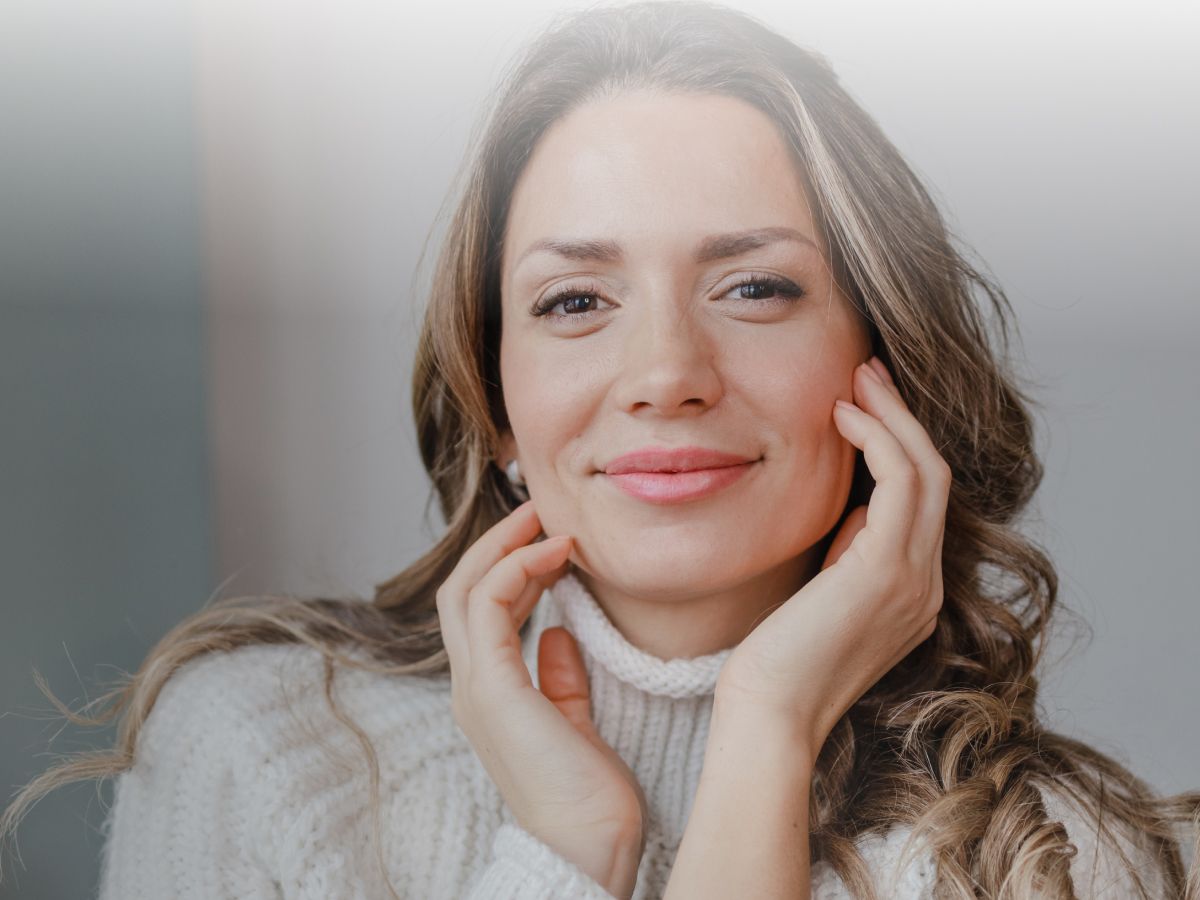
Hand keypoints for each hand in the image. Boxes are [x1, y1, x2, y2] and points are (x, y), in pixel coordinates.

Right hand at [436, 500, 645, 897]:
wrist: (586, 851)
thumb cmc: (587, 799)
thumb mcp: (575, 723)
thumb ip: (560, 680)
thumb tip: (558, 637)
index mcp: (489, 693)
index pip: (479, 609)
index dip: (509, 565)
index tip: (552, 540)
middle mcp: (471, 686)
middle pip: (461, 589)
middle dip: (498, 543)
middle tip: (540, 512)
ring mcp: (476, 689)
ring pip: (466, 591)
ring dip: (506, 547)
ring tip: (547, 522)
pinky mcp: (494, 691)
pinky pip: (489, 610)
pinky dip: (517, 572)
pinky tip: (555, 557)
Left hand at [715, 356, 950, 757]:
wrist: (769, 713)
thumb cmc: (775, 658)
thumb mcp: (822, 593)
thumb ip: (847, 553)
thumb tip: (852, 508)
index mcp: (911, 591)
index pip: (921, 500)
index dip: (898, 443)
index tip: (863, 403)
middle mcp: (925, 584)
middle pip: (935, 477)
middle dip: (902, 417)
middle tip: (867, 372)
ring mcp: (914, 580)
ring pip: (927, 472)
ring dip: (894, 416)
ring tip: (858, 378)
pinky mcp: (887, 572)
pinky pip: (902, 483)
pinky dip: (878, 439)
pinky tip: (842, 417)